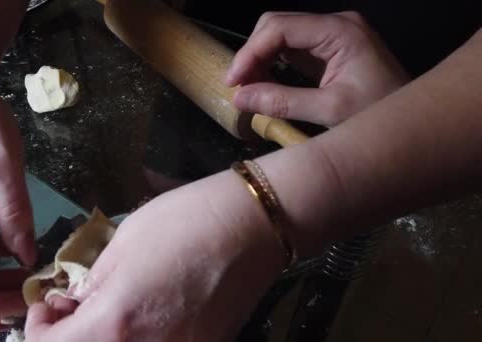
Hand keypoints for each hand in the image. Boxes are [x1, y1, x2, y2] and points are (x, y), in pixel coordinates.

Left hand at [25, 171, 284, 340]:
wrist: (252, 228)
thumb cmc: (183, 223)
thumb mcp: (122, 243)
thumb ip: (91, 285)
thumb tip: (74, 307)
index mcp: (115, 324)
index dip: (39, 329)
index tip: (51, 304)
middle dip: (69, 338)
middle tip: (75, 309)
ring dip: (102, 340)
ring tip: (112, 311)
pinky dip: (137, 340)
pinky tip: (146, 316)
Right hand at [226, 11, 409, 125]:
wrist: (415, 124)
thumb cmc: (381, 116)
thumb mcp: (329, 111)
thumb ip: (282, 102)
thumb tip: (240, 98)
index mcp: (340, 31)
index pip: (280, 28)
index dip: (250, 52)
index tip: (233, 81)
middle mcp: (336, 25)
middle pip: (277, 25)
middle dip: (253, 53)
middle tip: (240, 87)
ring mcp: (334, 35)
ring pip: (282, 35)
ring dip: (261, 59)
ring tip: (251, 89)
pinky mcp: (331, 49)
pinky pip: (293, 48)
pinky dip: (274, 64)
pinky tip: (266, 84)